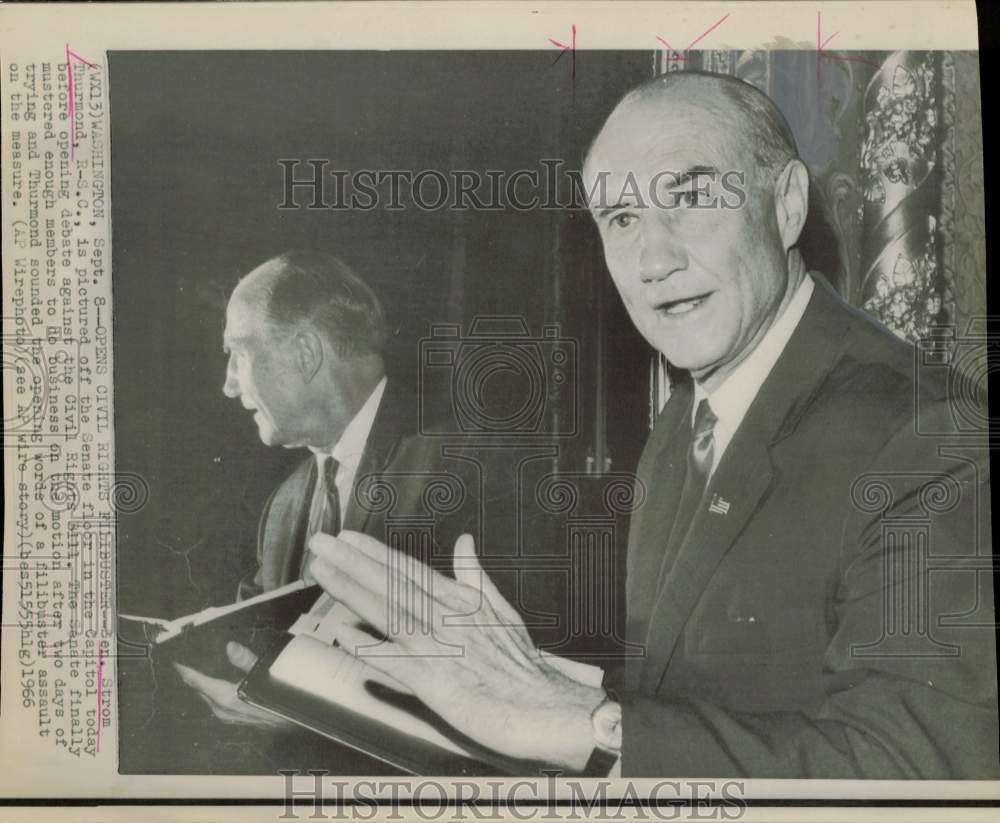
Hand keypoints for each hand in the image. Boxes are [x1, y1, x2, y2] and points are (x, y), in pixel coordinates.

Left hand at [174, 642, 294, 729]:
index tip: (174, 661)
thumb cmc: (276, 699)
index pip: (198, 681)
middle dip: (190, 677)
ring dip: (199, 685)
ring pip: (205, 697)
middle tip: (182, 663)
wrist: (289, 722)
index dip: (185, 671)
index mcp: (225, 697)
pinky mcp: (231, 718)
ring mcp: (226, 715)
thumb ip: (245, 660)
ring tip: (193, 673)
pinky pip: (213, 703)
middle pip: (199, 690)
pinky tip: (212, 686)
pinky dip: (209, 692)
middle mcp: (221, 709)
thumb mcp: (263, 674)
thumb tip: (230, 646)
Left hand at [308, 530, 603, 769]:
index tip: (347, 537)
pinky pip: (395, 663)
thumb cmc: (522, 665)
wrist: (543, 706)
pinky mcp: (435, 682)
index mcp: (459, 602)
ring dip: (351, 589)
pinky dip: (370, 648)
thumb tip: (464, 542)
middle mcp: (444, 618)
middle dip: (351, 561)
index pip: (409, 570)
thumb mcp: (501, 610)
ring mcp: (438, 647)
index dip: (374, 553)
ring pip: (387, 611)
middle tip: (320, 543)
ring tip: (322, 572)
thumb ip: (475, 576)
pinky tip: (345, 634)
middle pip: (390, 584)